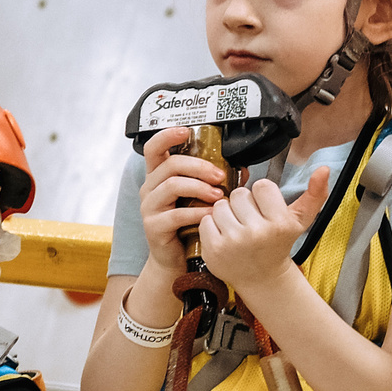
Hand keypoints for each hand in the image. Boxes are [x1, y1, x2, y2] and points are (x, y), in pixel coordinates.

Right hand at [136, 127, 227, 274]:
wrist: (176, 260)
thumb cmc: (189, 225)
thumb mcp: (202, 199)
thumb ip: (216, 182)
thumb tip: (242, 169)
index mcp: (158, 176)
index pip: (154, 148)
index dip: (168, 136)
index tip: (187, 130)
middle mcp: (150, 188)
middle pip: (170, 164)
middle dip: (199, 166)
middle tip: (220, 176)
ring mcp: (149, 207)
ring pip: (172, 185)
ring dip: (199, 187)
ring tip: (219, 195)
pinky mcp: (153, 226)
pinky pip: (176, 214)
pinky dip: (198, 212)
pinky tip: (212, 214)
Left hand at [197, 167, 330, 288]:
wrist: (262, 278)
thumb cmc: (279, 244)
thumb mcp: (301, 221)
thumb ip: (315, 194)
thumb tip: (324, 168)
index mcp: (279, 223)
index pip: (261, 186)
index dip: (263, 197)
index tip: (266, 212)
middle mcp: (256, 233)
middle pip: (239, 194)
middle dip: (244, 205)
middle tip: (251, 222)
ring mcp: (233, 242)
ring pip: (220, 205)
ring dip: (227, 214)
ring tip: (238, 229)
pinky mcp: (214, 250)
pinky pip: (206, 220)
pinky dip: (213, 226)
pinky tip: (226, 237)